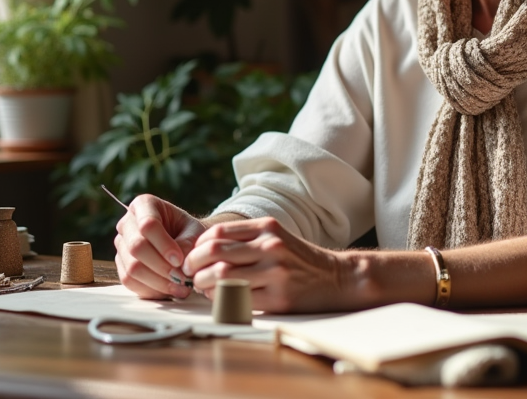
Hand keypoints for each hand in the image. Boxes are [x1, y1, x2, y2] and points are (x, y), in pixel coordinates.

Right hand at [114, 195, 206, 299]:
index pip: (148, 225)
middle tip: (182, 278)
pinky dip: (150, 290)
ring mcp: (121, 245)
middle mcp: (127, 222)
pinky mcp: (121, 264)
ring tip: (180, 287)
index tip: (180, 260)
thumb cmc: (189, 231)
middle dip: (161, 266)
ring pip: (132, 268)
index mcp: (144, 204)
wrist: (184, 241)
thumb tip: (179, 265)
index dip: (164, 245)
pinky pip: (129, 281)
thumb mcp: (194, 232)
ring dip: (157, 282)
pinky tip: (168, 291)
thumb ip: (188, 244)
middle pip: (136, 247)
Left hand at [183, 217, 351, 312]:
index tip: (192, 256)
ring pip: (222, 276)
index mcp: (268, 227)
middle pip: (215, 252)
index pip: (218, 232)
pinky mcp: (278, 298)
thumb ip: (247, 238)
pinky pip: (237, 298)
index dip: (198, 246)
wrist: (336, 278)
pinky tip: (220, 299)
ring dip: (203, 284)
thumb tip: (205, 248)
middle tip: (189, 273)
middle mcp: (271, 246)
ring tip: (202, 287)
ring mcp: (275, 272)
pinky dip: (220, 299)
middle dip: (193, 264)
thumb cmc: (300, 259)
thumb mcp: (277, 236)